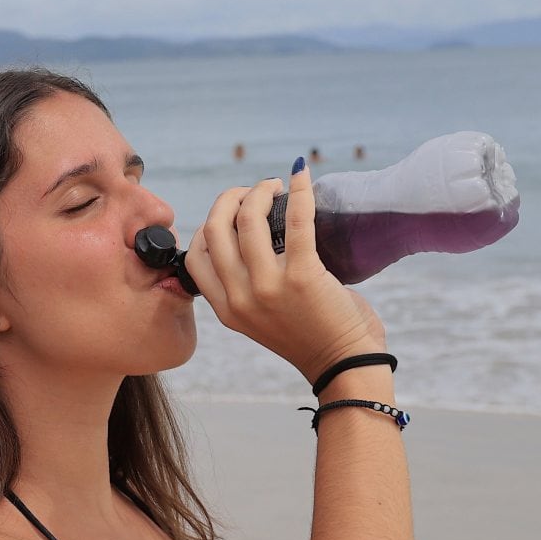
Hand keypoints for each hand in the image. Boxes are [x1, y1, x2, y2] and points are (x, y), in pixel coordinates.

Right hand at [183, 166, 387, 384]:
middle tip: (256, 191)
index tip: (235, 212)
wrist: (345, 365)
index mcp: (227, 309)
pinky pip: (296, 221)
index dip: (210, 223)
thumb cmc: (311, 337)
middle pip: (214, 229)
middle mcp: (240, 298)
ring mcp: (268, 288)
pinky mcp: (302, 277)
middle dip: (231, 198)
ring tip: (276, 186)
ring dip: (260, 192)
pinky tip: (300, 174)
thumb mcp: (260, 319)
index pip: (195, 254)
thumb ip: (247, 286)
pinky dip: (298, 192)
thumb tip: (252, 234)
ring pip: (246, 220)